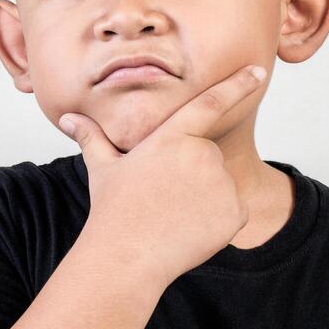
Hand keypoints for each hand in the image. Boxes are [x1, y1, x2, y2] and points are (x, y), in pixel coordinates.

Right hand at [57, 63, 269, 284]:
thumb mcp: (102, 169)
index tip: (260, 71)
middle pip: (208, 157)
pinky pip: (234, 212)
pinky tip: (191, 231)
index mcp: (172, 136)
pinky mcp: (235, 212)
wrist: (126, 257)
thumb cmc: (112, 211)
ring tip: (173, 216)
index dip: (238, 84)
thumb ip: (92, 139)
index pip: (211, 102)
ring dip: (205, 199)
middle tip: (164, 198)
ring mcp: (221, 183)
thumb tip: (68, 118)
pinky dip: (218, 222)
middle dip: (193, 174)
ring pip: (222, 186)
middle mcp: (201, 154)